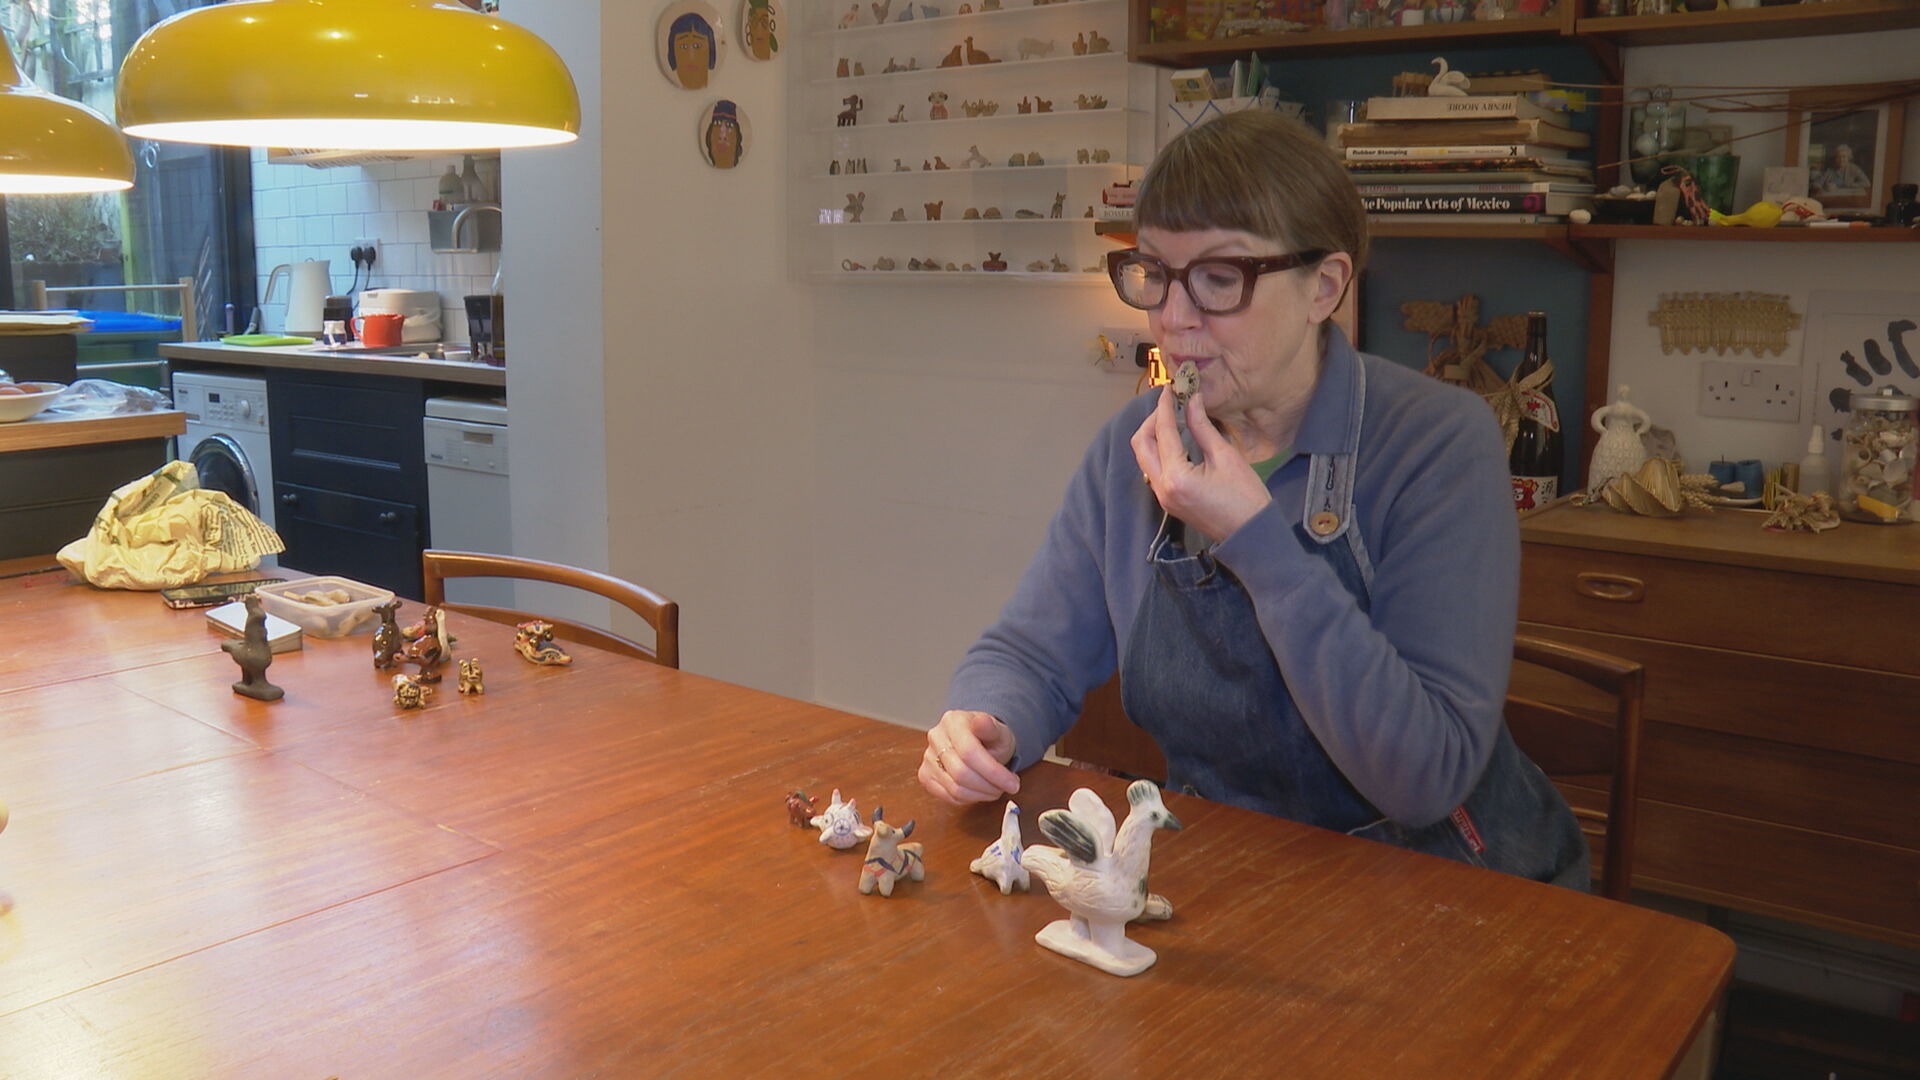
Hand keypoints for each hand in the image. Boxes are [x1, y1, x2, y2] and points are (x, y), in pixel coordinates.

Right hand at [918, 710, 1019, 804]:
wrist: (978, 740)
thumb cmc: (989, 737)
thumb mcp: (999, 730)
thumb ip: (991, 728)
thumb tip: (982, 722)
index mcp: (953, 721)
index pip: (969, 752)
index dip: (993, 772)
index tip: (1012, 783)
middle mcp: (936, 738)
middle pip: (961, 773)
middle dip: (989, 786)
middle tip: (1006, 788)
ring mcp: (928, 758)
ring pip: (955, 789)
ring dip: (981, 795)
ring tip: (995, 789)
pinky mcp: (926, 776)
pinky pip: (948, 797)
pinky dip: (969, 799)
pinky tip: (980, 791)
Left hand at [1132, 387, 1271, 545]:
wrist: (1249, 534)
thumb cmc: (1245, 497)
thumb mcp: (1225, 457)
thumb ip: (1203, 427)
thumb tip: (1192, 400)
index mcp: (1175, 476)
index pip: (1163, 432)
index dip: (1165, 406)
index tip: (1170, 388)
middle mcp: (1161, 487)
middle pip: (1141, 444)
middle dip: (1151, 420)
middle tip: (1169, 404)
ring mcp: (1162, 496)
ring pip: (1144, 457)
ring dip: (1153, 435)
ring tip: (1172, 417)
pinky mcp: (1168, 501)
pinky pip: (1153, 469)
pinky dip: (1159, 450)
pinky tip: (1175, 439)